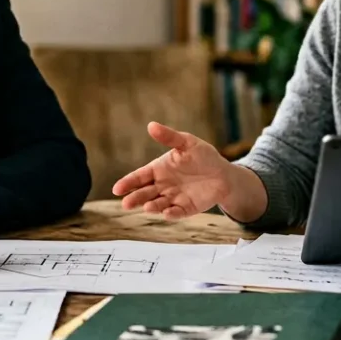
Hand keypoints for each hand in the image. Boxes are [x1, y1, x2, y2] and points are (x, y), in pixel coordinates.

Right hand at [111, 122, 235, 219]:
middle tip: (126, 204)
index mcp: (158, 170)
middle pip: (144, 193)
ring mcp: (173, 198)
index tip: (117, 189)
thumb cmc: (203, 155)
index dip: (127, 183)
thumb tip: (151, 125)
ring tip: (148, 207)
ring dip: (152, 206)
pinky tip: (167, 213)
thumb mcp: (186, 143)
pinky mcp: (186, 208)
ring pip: (157, 204)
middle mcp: (162, 186)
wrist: (223, 173)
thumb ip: (169, 137)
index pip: (139, 177)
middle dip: (135, 198)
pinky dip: (171, 214)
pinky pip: (176, 212)